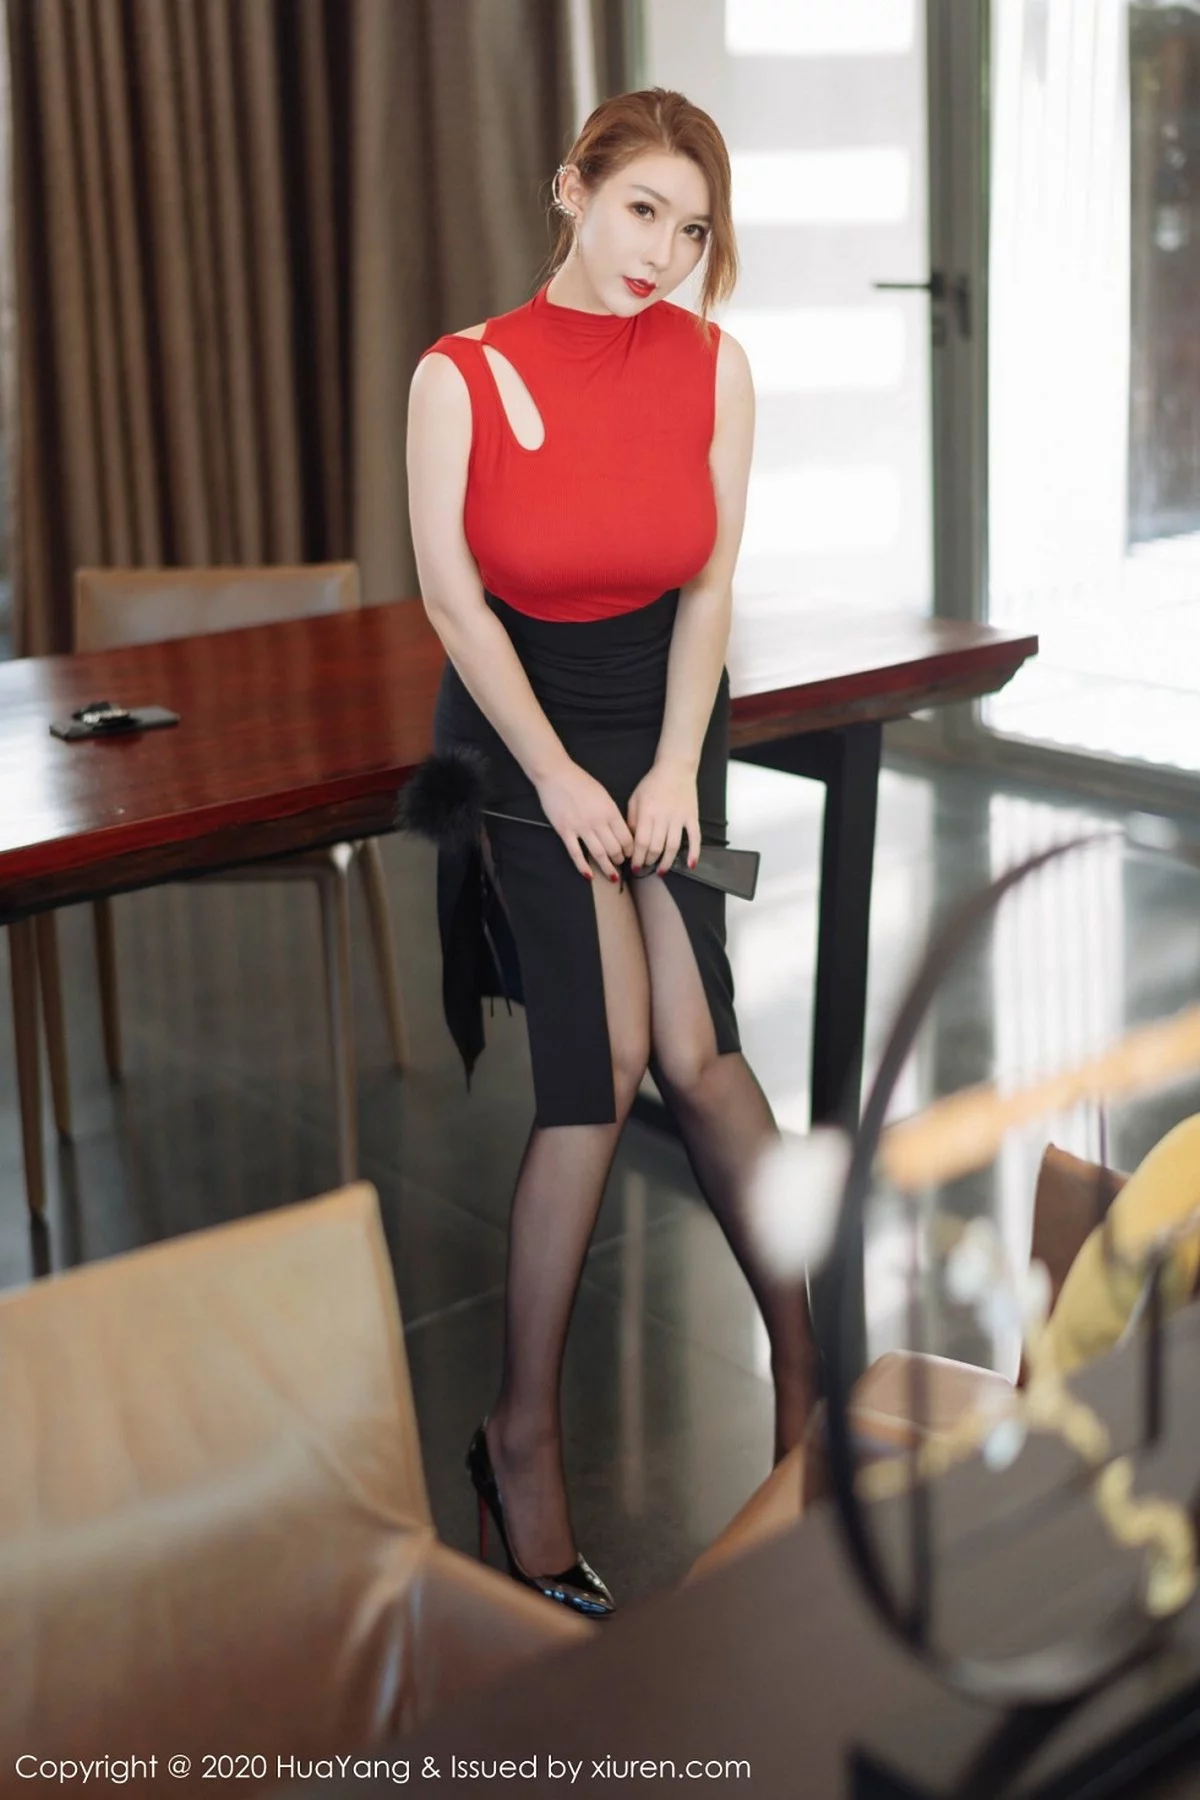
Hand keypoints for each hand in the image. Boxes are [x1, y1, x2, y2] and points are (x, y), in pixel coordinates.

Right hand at [534, 760, 634, 880]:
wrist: (556, 775)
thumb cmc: (580, 782)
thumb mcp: (603, 794)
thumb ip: (611, 812)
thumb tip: (619, 830)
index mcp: (610, 811)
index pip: (626, 837)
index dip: (630, 849)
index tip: (630, 854)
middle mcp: (597, 821)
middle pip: (614, 848)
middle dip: (620, 859)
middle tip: (621, 863)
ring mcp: (580, 827)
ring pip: (598, 854)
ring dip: (607, 867)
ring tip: (612, 874)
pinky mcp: (565, 831)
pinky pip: (576, 854)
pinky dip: (583, 867)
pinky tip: (589, 876)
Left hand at [627, 760, 699, 876]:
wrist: (675, 768)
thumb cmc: (652, 783)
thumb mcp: (635, 798)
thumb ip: (632, 819)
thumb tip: (631, 840)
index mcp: (647, 812)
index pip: (641, 842)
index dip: (637, 857)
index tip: (634, 866)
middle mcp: (664, 817)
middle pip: (656, 847)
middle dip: (649, 861)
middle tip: (644, 868)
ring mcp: (680, 818)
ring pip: (673, 846)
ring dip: (666, 862)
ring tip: (660, 872)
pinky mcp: (692, 817)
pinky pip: (695, 837)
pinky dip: (694, 852)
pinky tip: (690, 865)